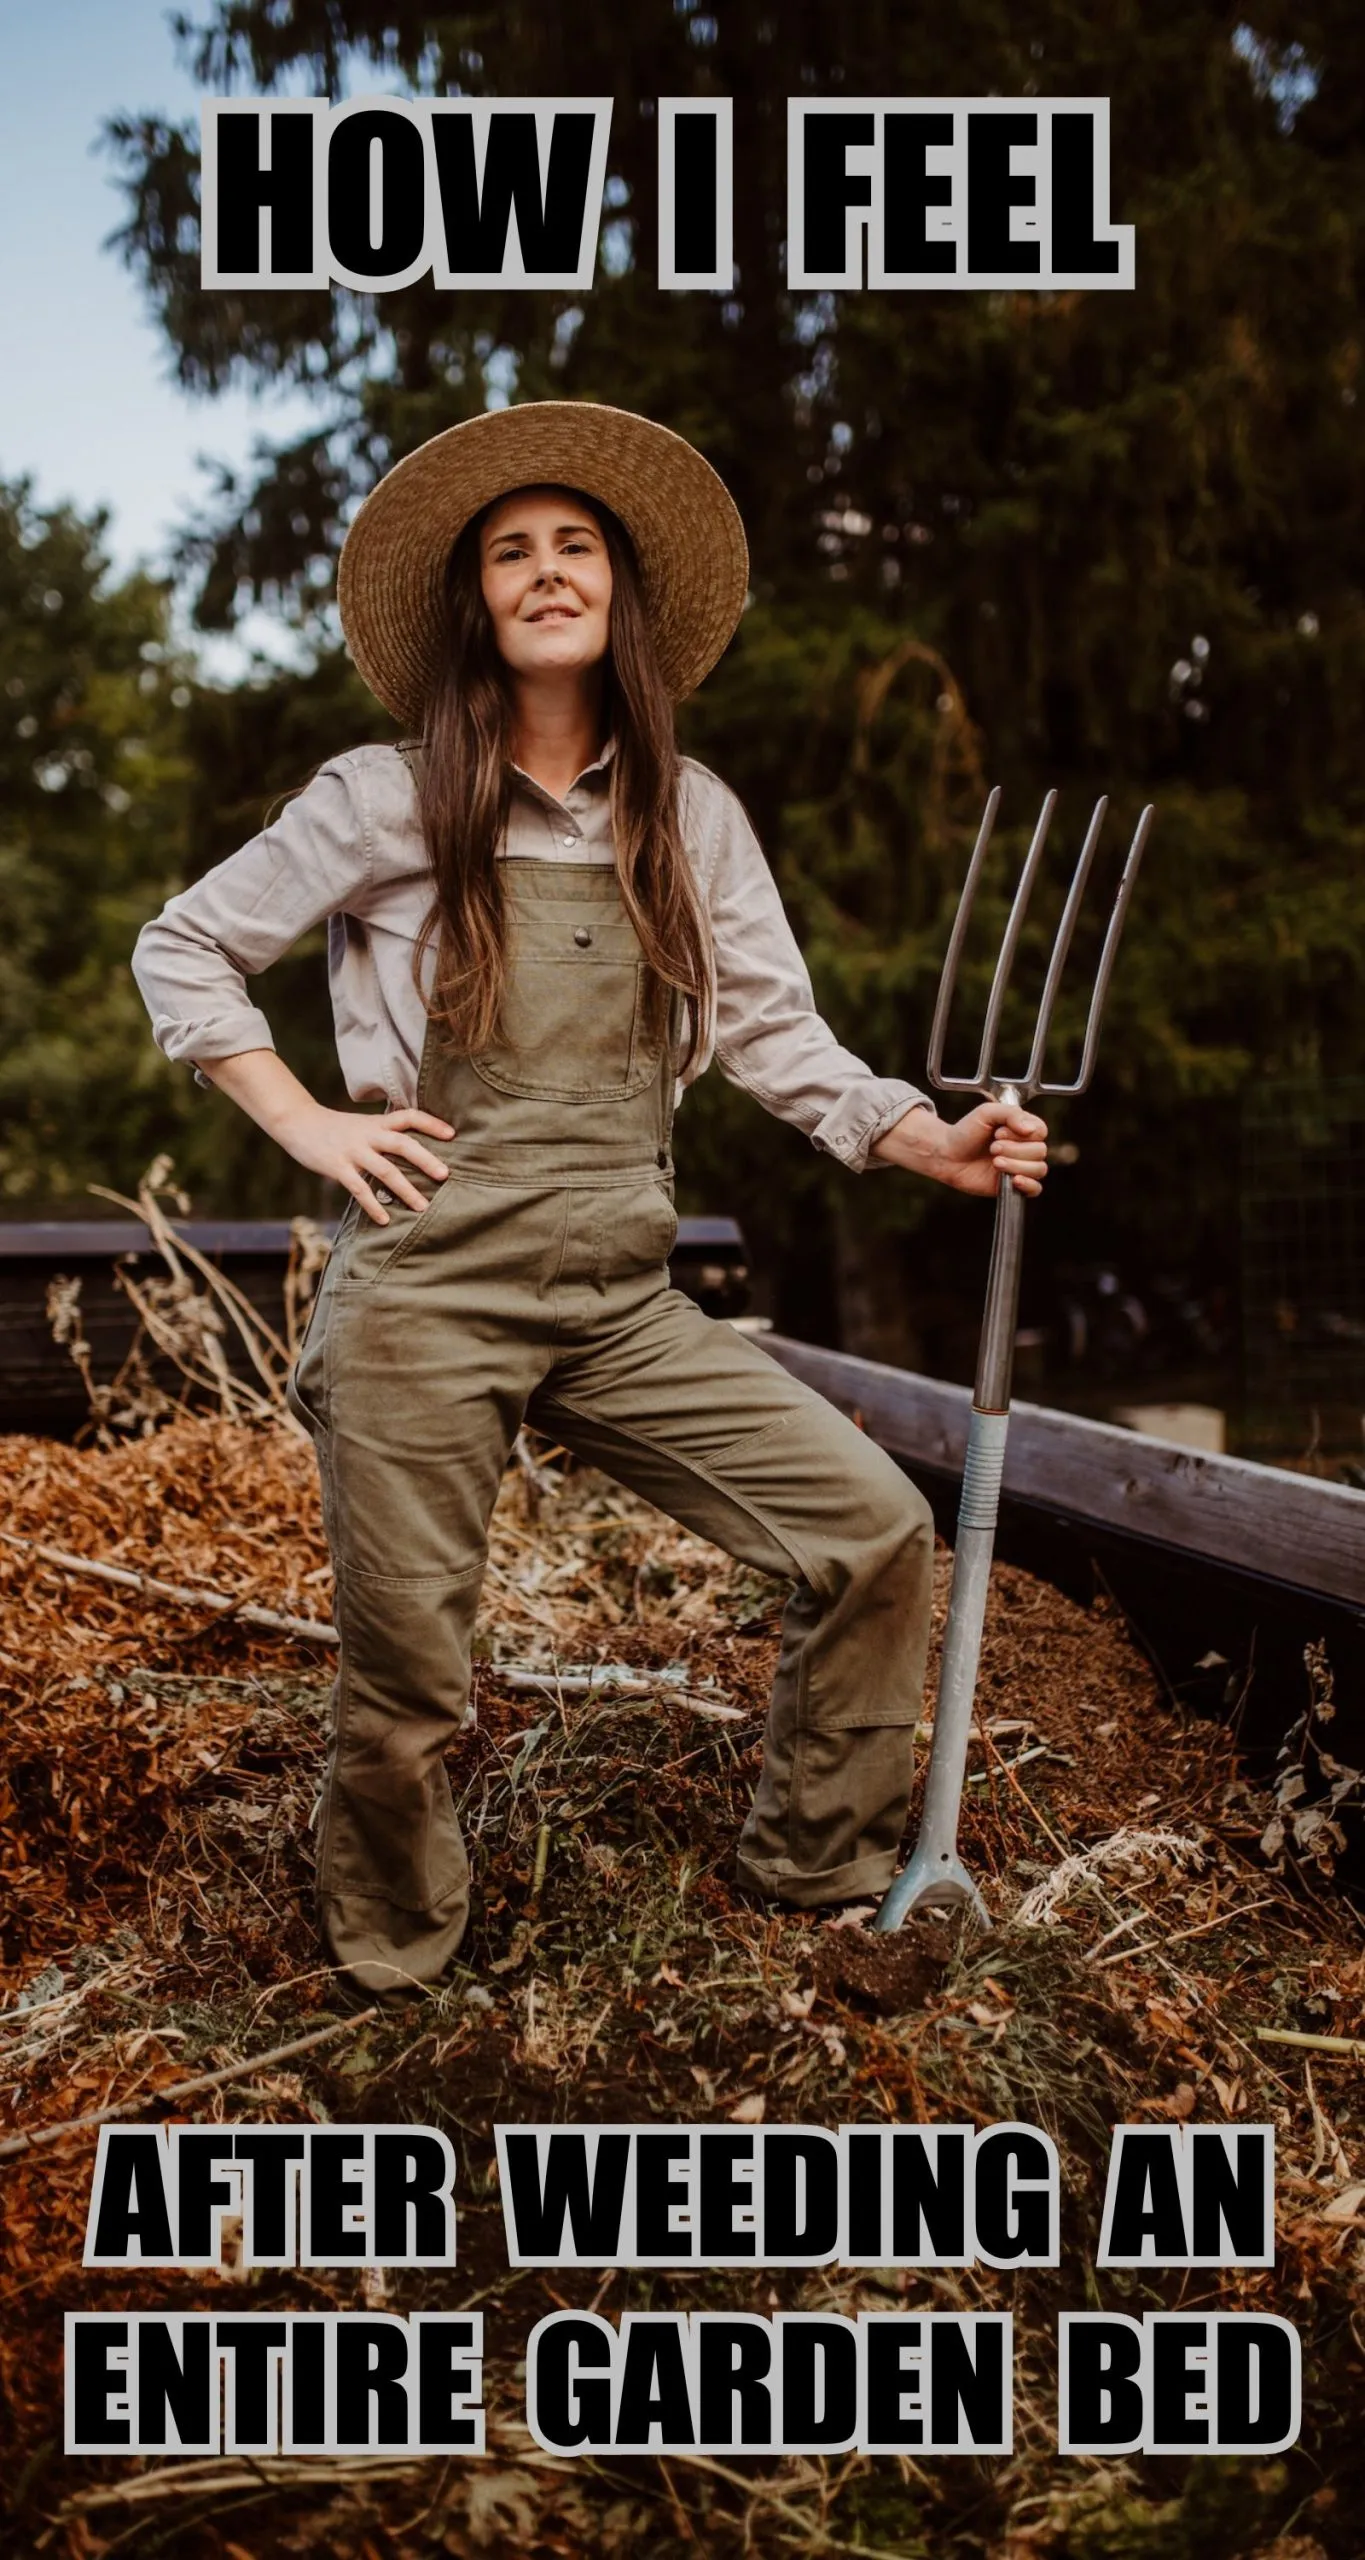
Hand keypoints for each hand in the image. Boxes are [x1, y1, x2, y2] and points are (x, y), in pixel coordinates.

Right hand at [275, 1102, 455, 1224]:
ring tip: (422, 1207)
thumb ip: (385, 1134)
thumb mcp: (363, 1124)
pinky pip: (359, 1189)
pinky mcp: (337, 1167)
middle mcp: (368, 1135)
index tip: (452, 1134)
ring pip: (385, 1170)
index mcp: (377, 1123)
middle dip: (425, 1160)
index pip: (408, 1116)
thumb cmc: (336, 1128)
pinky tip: (385, 1220)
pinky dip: (373, 1206)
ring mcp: (352, 1151)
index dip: (431, 1123)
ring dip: (405, 1190)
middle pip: (402, 1144)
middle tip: (445, 1175)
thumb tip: (414, 1151)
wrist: (298, 1123)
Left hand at [871, 1099, 1048, 1196]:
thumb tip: (1031, 1129)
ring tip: (995, 1162)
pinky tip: (1013, 1180)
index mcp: (1022, 1129)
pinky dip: (1028, 1185)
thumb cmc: (966, 1131)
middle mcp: (1025, 1148)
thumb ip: (1011, 1114)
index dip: (1022, 1134)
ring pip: (1038, 1169)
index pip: (1041, 1131)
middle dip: (1015, 1150)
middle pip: (1040, 1151)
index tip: (999, 1133)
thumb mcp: (987, 1113)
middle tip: (992, 1148)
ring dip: (1016, 1165)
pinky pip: (1035, 1189)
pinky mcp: (1013, 1185)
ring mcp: (1020, 1167)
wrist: (947, 1154)